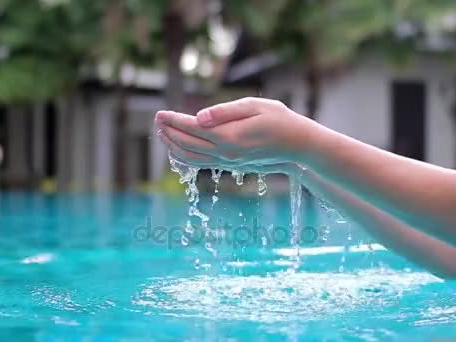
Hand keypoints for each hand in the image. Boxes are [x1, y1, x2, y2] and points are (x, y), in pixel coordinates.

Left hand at [154, 97, 313, 168]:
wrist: (298, 146)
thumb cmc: (280, 120)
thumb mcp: (255, 106)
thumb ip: (225, 111)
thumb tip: (198, 117)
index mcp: (229, 136)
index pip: (192, 128)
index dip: (173, 120)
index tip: (160, 112)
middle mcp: (226, 152)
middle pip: (188, 144)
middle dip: (169, 132)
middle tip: (156, 119)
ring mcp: (229, 161)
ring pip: (192, 157)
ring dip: (174, 146)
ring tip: (162, 134)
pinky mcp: (232, 164)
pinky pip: (202, 163)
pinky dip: (186, 157)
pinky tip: (178, 150)